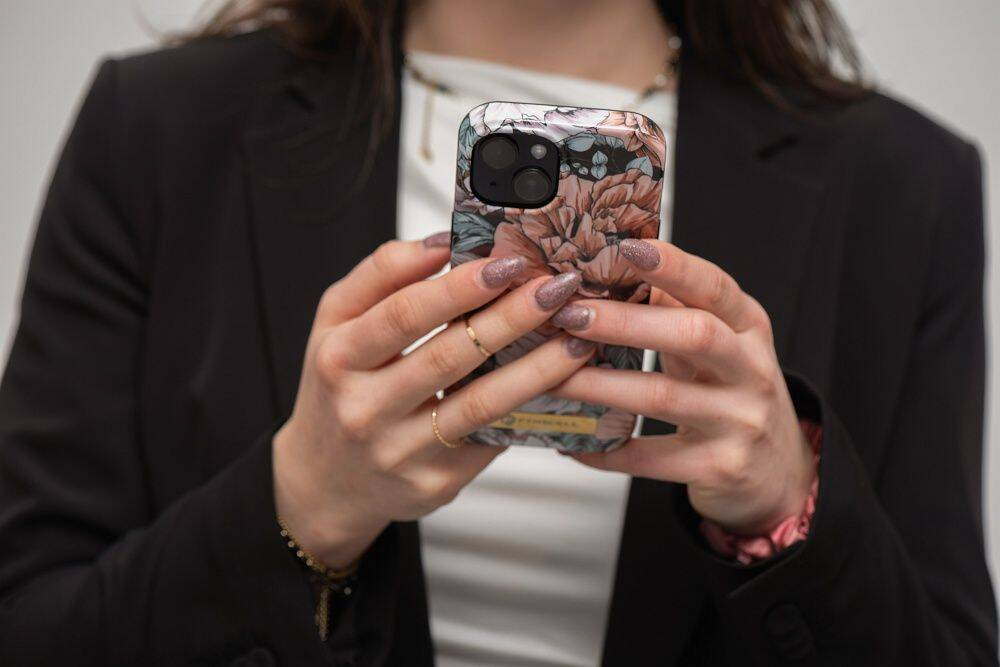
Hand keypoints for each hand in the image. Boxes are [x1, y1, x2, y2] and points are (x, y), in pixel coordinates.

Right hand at [273, 235, 591, 565]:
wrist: (327, 479)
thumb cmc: (339, 386)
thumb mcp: (336, 324)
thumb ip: (381, 274)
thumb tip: (441, 243)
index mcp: (338, 359)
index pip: (403, 315)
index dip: (458, 288)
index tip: (505, 262)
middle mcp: (365, 410)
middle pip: (448, 357)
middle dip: (510, 319)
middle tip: (556, 289)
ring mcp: (401, 453)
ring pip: (479, 405)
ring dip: (535, 369)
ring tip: (576, 340)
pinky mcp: (434, 482)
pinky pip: (489, 437)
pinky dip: (526, 407)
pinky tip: (557, 383)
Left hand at [550, 239, 814, 534]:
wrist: (778, 471)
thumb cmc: (732, 391)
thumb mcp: (719, 343)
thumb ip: (676, 309)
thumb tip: (609, 269)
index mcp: (749, 327)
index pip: (715, 288)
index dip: (675, 267)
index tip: (629, 248)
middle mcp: (751, 370)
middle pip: (693, 335)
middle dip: (626, 323)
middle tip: (571, 314)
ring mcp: (739, 421)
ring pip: (661, 398)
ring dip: (598, 385)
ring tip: (551, 376)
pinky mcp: (718, 467)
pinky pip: (650, 458)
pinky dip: (605, 449)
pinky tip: (569, 441)